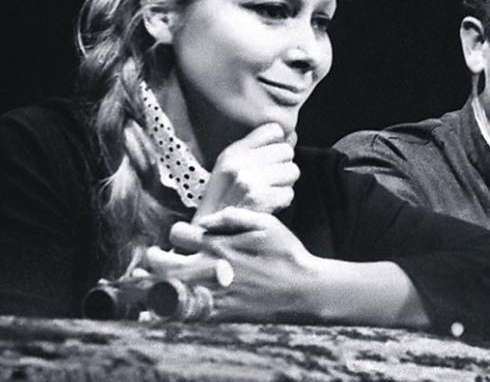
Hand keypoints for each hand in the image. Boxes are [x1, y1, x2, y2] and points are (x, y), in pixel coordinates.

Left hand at [163, 208, 320, 321]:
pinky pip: (180, 314)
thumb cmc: (286, 253)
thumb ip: (233, 216)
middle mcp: (207, 267)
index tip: (183, 237)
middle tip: (155, 257)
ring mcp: (209, 292)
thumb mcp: (266, 223)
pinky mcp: (215, 312)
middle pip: (161, 262)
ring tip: (148, 280)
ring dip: (151, 283)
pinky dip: (165, 310)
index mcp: (218, 243)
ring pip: (163, 288)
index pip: (177, 233)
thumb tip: (206, 218)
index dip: (178, 233)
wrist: (301, 289)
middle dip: (154, 258)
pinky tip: (161, 306)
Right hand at [193, 123, 299, 219]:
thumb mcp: (231, 167)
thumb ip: (259, 149)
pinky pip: (289, 193)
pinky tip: (268, 206)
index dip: (277, 144)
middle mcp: (240, 163)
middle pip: (287, 151)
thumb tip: (292, 136)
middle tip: (269, 181)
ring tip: (268, 193)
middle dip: (282, 166)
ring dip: (284, 185)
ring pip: (292, 171)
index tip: (271, 158)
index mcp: (233, 151)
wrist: (209, 235)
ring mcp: (249, 181)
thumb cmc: (225, 200)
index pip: (274, 129)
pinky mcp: (260, 199)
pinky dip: (282, 201)